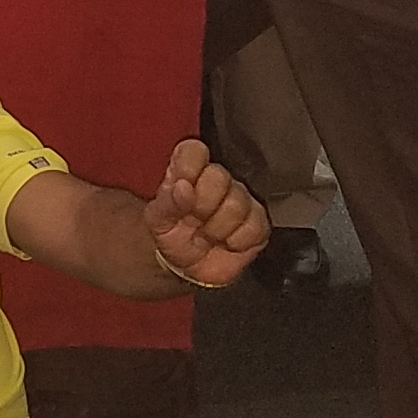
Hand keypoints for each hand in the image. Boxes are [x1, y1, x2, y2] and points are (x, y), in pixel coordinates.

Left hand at [142, 137, 267, 287]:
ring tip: (208, 235)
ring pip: (237, 203)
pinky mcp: (259, 222)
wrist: (190, 268)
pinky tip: (227, 243)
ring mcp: (241, 198)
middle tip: (194, 220)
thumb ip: (167, 202)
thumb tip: (182, 188)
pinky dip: (237, 241)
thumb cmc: (173, 236)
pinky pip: (255, 226)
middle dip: (203, 205)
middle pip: (219, 175)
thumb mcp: (158, 221)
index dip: (189, 165)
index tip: (183, 186)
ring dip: (217, 228)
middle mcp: (216, 180)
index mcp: (188, 172)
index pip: (194, 149)